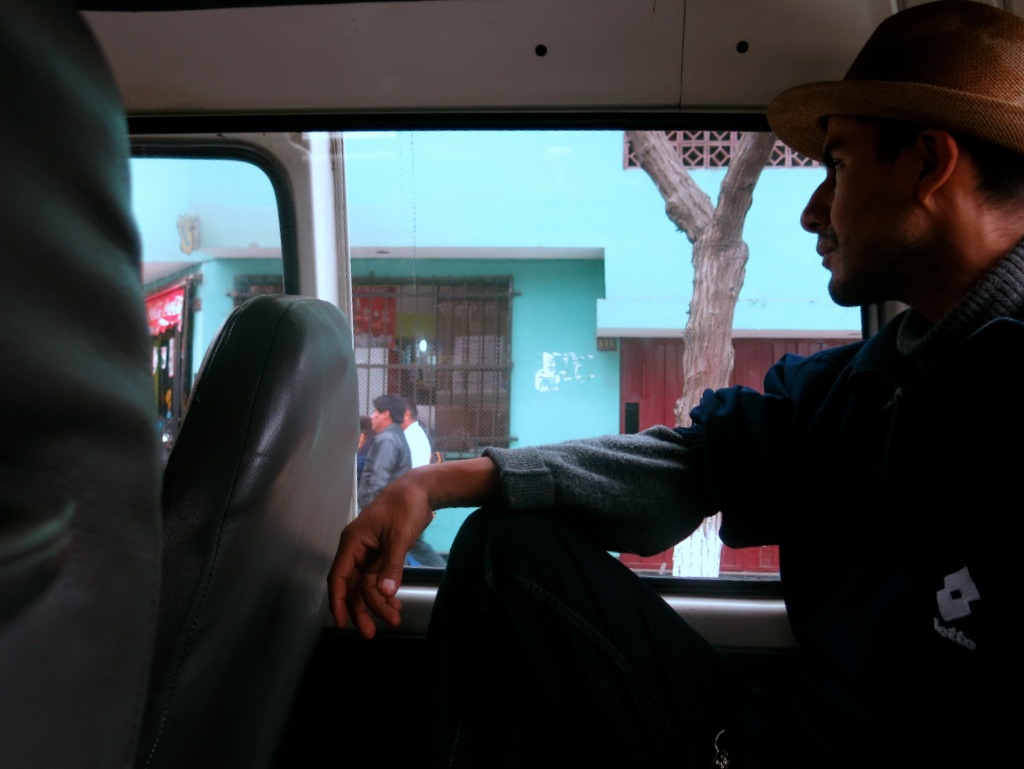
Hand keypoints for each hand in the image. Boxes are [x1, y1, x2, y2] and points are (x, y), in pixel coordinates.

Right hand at [328, 457, 500, 638]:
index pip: (338, 577)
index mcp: (352, 542)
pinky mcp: (380, 555)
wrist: (420, 491)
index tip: (341, 623)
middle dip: (361, 609)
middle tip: (370, 632)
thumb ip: (392, 565)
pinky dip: (385, 593)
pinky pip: (377, 580)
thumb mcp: (399, 537)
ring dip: (378, 604)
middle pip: (352, 587)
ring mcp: (368, 554)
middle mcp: (355, 550)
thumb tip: (386, 593)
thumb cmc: (405, 507)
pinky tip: (395, 606)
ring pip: (366, 586)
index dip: (338, 601)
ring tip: (394, 619)